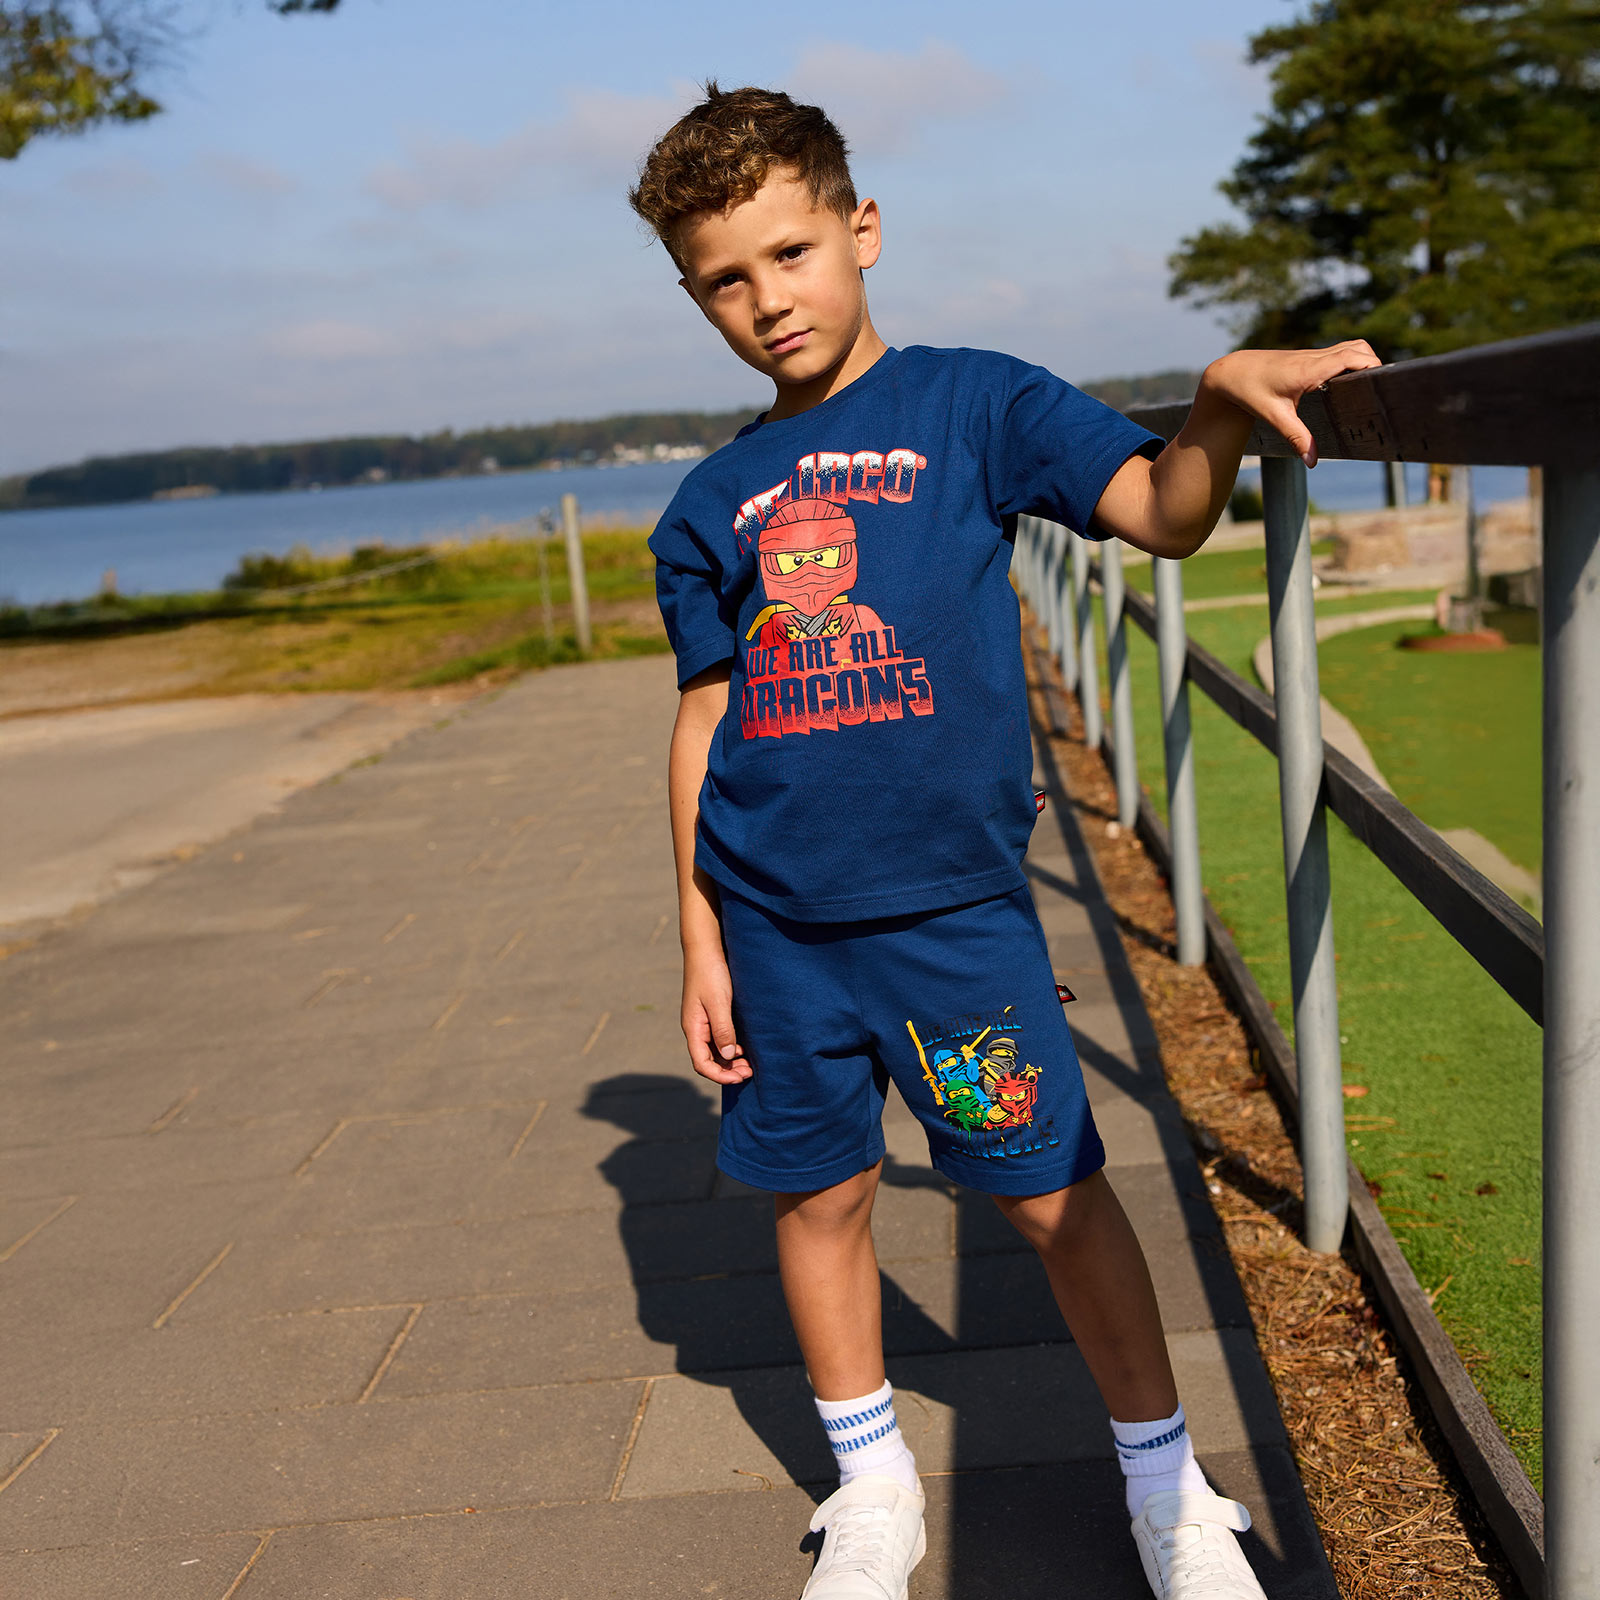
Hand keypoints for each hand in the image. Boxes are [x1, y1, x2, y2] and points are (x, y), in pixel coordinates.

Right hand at [681, 947, 752, 1084]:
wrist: (705, 948)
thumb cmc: (710, 973)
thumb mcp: (718, 1002)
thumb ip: (723, 1029)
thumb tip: (729, 1056)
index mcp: (693, 1028)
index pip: (702, 1063)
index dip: (720, 1076)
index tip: (740, 1078)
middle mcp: (696, 1028)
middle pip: (709, 1060)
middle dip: (728, 1070)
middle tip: (750, 1072)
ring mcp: (704, 1021)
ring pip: (716, 1050)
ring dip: (731, 1060)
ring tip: (750, 1063)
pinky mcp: (712, 1014)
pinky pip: (720, 1038)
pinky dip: (732, 1047)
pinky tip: (745, 1047)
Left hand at [1201, 341, 1381, 467]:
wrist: (1232, 373)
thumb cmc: (1250, 392)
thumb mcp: (1274, 417)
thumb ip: (1297, 437)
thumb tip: (1312, 461)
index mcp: (1310, 369)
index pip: (1352, 357)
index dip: (1371, 366)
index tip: (1382, 383)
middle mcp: (1314, 358)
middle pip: (1358, 348)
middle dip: (1374, 363)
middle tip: (1378, 390)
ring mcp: (1312, 355)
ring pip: (1350, 346)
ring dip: (1363, 360)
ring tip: (1367, 386)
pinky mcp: (1308, 358)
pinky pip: (1338, 352)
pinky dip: (1351, 361)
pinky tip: (1349, 383)